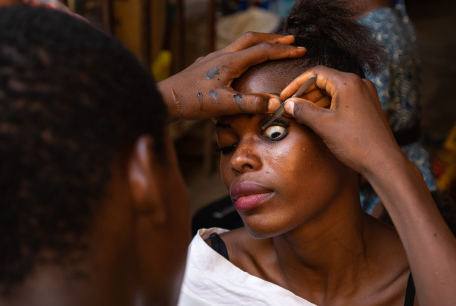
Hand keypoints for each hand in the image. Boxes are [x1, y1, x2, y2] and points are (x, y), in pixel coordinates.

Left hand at [158, 32, 305, 122]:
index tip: (300, 50)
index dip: (284, 50)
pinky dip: (243, 52)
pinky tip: (240, 61)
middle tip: (290, 40)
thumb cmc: (193, 101)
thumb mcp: (224, 105)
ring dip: (258, 43)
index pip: (263, 51)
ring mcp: (212, 58)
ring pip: (240, 44)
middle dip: (273, 39)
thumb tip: (277, 103)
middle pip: (252, 39)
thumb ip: (251, 104)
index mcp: (230, 62)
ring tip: (269, 47)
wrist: (166, 99)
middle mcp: (222, 55)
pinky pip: (229, 52)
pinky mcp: (205, 65)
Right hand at [279, 66, 402, 176]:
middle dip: (305, 94)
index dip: (296, 84)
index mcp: (348, 83)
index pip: (316, 73)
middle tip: (290, 108)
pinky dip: (327, 107)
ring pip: (333, 92)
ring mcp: (364, 95)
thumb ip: (303, 111)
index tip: (285, 96)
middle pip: (324, 81)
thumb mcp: (323, 125)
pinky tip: (317, 120)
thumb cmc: (356, 143)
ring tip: (301, 116)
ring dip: (315, 102)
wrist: (383, 162)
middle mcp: (359, 84)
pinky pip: (342, 101)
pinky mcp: (366, 107)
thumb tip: (288, 104)